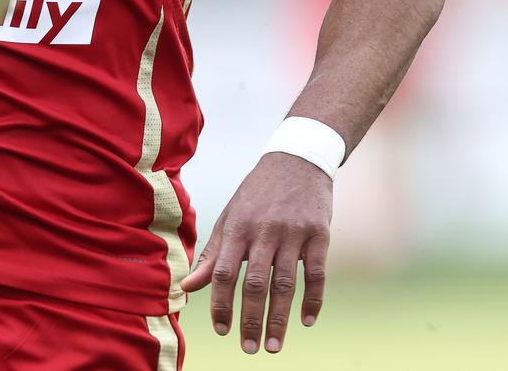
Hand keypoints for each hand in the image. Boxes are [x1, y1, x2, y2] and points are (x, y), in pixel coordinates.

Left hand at [180, 152, 332, 354]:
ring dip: (279, 318)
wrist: (298, 159)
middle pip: (255, 282)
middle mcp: (264, 230)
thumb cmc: (257, 193)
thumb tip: (187, 287)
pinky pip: (316, 273)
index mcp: (238, 226)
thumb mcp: (231, 217)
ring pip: (285, 283)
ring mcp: (294, 232)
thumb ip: (213, 255)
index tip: (222, 330)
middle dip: (251, 319)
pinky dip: (313, 300)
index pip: (225, 272)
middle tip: (249, 349)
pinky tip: (306, 321)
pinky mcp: (320, 233)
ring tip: (274, 345)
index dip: (222, 303)